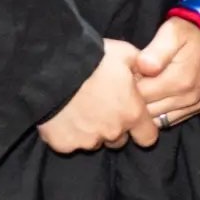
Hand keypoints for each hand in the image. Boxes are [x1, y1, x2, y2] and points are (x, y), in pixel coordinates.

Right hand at [39, 40, 161, 153]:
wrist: (51, 69)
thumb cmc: (93, 59)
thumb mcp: (126, 55)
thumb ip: (141, 69)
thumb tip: (148, 73)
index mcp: (132, 114)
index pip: (147, 137)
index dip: (142, 129)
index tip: (133, 119)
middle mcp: (112, 132)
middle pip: (119, 140)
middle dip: (114, 128)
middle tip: (101, 108)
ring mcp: (86, 141)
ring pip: (94, 142)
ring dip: (91, 130)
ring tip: (80, 109)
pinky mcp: (62, 144)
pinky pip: (69, 143)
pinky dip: (67, 133)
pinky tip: (62, 115)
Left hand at [134, 16, 199, 126]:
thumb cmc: (191, 32)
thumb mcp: (172, 32)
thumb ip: (155, 51)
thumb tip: (142, 67)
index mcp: (178, 80)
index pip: (139, 96)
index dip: (127, 87)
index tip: (125, 75)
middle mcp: (187, 97)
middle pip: (146, 111)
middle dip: (134, 101)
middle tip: (130, 84)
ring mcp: (193, 104)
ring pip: (156, 120)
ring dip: (145, 110)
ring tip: (141, 92)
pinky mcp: (197, 107)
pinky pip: (169, 121)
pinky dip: (158, 114)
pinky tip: (154, 100)